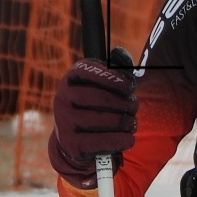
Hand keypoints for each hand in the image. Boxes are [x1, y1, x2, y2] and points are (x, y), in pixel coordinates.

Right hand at [48, 48, 135, 188]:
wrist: (73, 141)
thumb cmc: (95, 107)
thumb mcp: (101, 86)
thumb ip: (115, 68)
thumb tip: (119, 53)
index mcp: (70, 79)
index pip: (89, 71)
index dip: (113, 78)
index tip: (130, 86)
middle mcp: (62, 98)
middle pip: (100, 98)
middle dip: (124, 103)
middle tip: (134, 106)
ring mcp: (64, 121)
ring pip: (103, 120)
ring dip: (125, 122)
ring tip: (132, 123)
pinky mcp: (70, 143)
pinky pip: (101, 141)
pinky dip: (120, 140)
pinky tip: (129, 139)